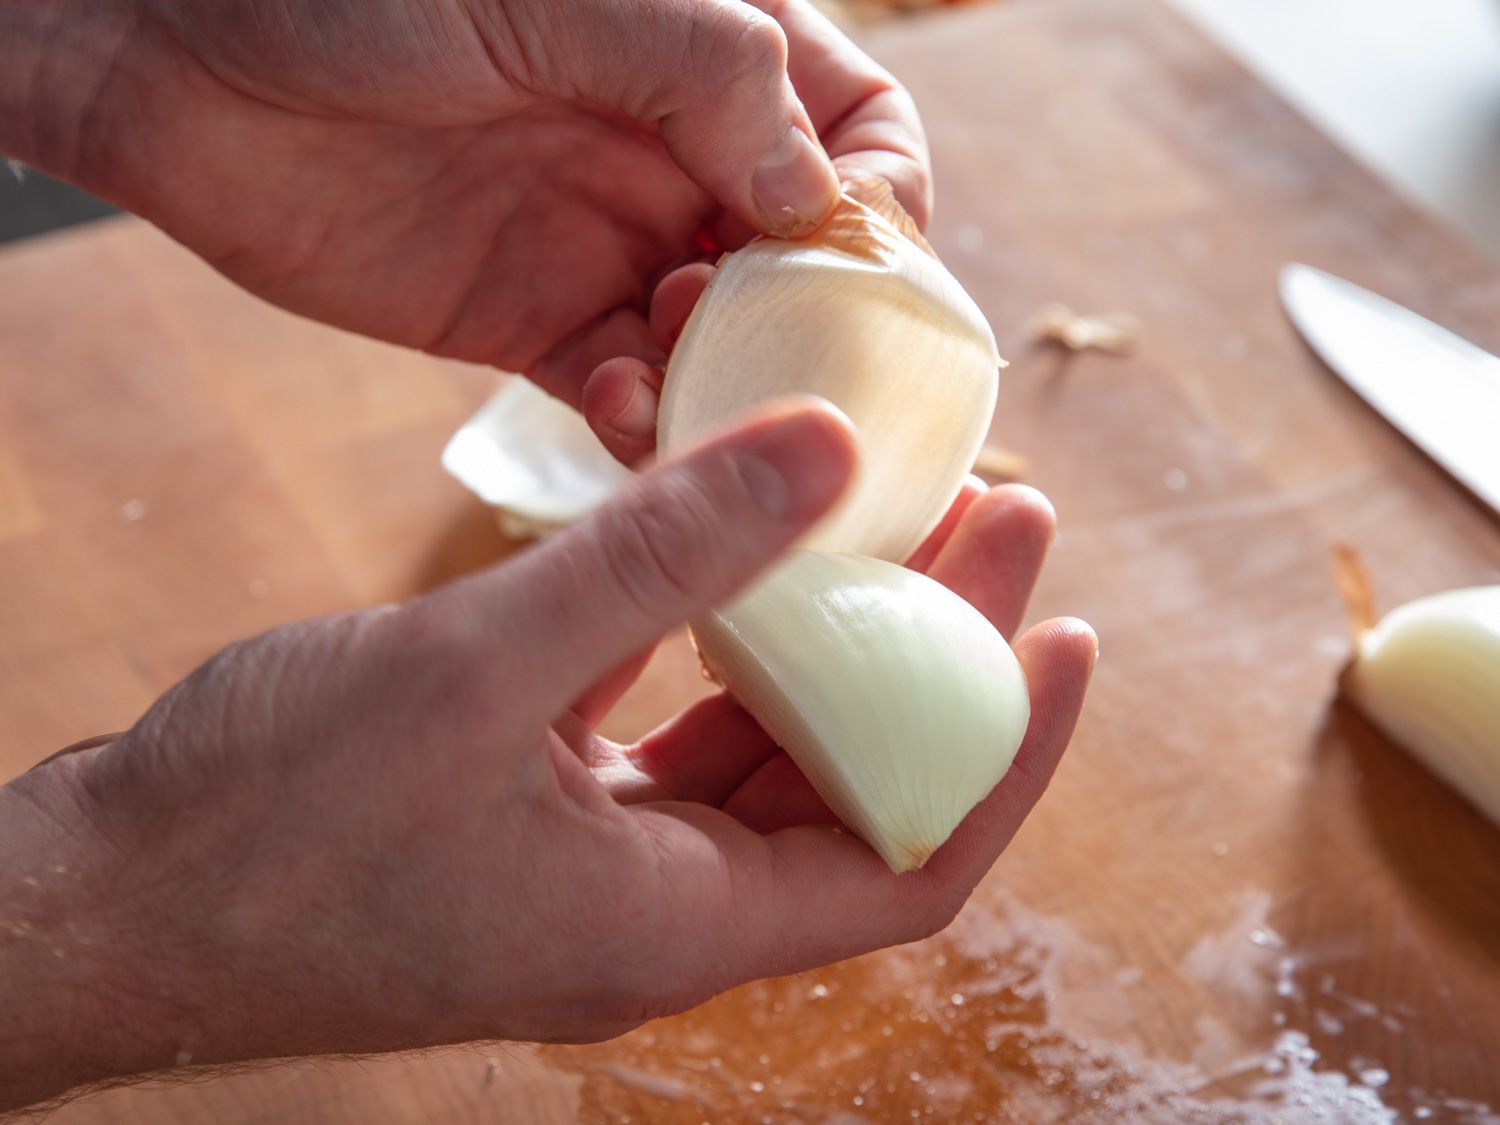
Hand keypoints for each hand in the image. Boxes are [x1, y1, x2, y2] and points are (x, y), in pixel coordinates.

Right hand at [1, 403, 1092, 1108]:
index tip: (1067, 631)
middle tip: (987, 515)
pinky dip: (718, 650)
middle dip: (933, 657)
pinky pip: (673, 738)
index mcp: (673, 920)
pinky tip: (732, 558)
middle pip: (853, 788)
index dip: (1010, 748)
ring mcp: (599, 871)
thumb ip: (661, 558)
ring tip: (876, 517)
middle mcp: (658, 911)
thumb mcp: (479, 670)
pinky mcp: (543, 825)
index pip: (915, 857)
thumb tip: (818, 456)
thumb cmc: (266, 830)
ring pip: (765, 756)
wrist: (108, 903)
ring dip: (826, 644)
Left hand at [2, 0, 926, 408]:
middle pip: (802, 256)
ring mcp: (606, 240)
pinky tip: (622, 406)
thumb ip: (706, 74)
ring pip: (720, 337)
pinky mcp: (533, 320)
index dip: (880, 198)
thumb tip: (819, 199)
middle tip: (776, 347)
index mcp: (705, 46)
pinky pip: (621, 384)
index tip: (857, 258)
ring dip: (728, 376)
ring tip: (685, 374)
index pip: (857, 129)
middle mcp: (671, 150)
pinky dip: (640, 410)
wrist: (175, 53)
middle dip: (811, 314)